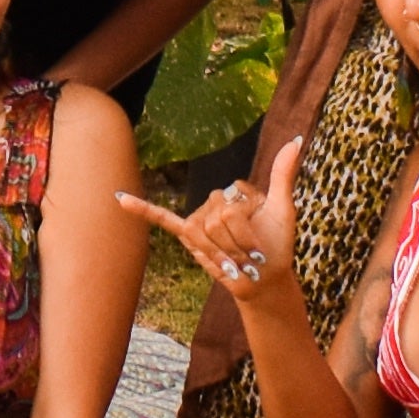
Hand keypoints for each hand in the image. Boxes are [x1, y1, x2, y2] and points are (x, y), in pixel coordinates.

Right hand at [122, 134, 298, 313]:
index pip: (232, 201)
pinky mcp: (188, 235)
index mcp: (233, 191)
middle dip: (238, 242)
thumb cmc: (276, 244)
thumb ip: (283, 173)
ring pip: (203, 232)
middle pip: (218, 217)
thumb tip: (297, 138)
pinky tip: (121, 199)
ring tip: (235, 261)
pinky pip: (162, 219)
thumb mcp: (284, 208)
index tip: (264, 236)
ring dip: (222, 254)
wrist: (264, 279)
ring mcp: (199, 218)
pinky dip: (141, 209)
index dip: (250, 224)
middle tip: (250, 255)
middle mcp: (213, 201)